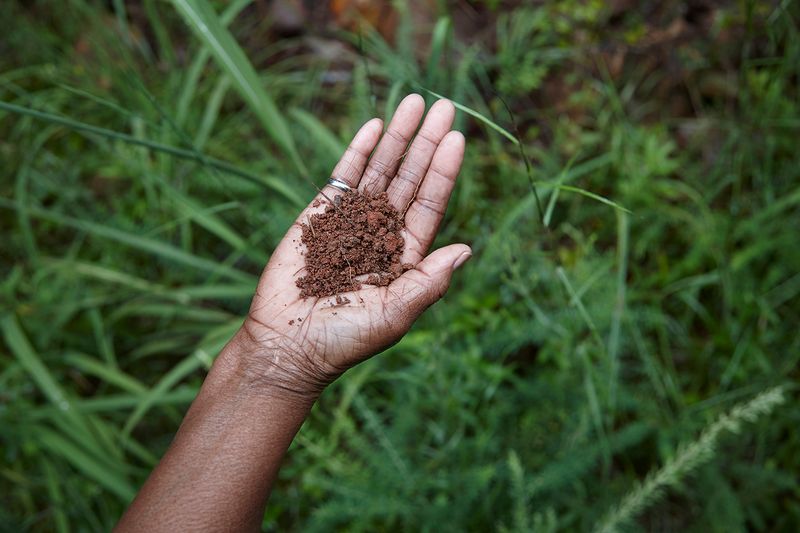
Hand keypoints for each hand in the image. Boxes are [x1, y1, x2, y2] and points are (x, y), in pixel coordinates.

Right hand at [237, 94, 470, 398]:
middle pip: (410, 179)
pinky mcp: (318, 216)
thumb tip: (466, 248)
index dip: (444, 171)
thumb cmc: (344, 339)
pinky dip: (358, 151)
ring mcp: (350, 221)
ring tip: (413, 101)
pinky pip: (342, 177)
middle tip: (443, 105)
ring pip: (379, 170)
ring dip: (397, 137)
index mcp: (403, 256)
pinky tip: (376, 126)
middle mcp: (381, 233)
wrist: (287, 346)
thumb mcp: (395, 315)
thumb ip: (428, 281)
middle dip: (426, 142)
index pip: (430, 205)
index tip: (457, 138)